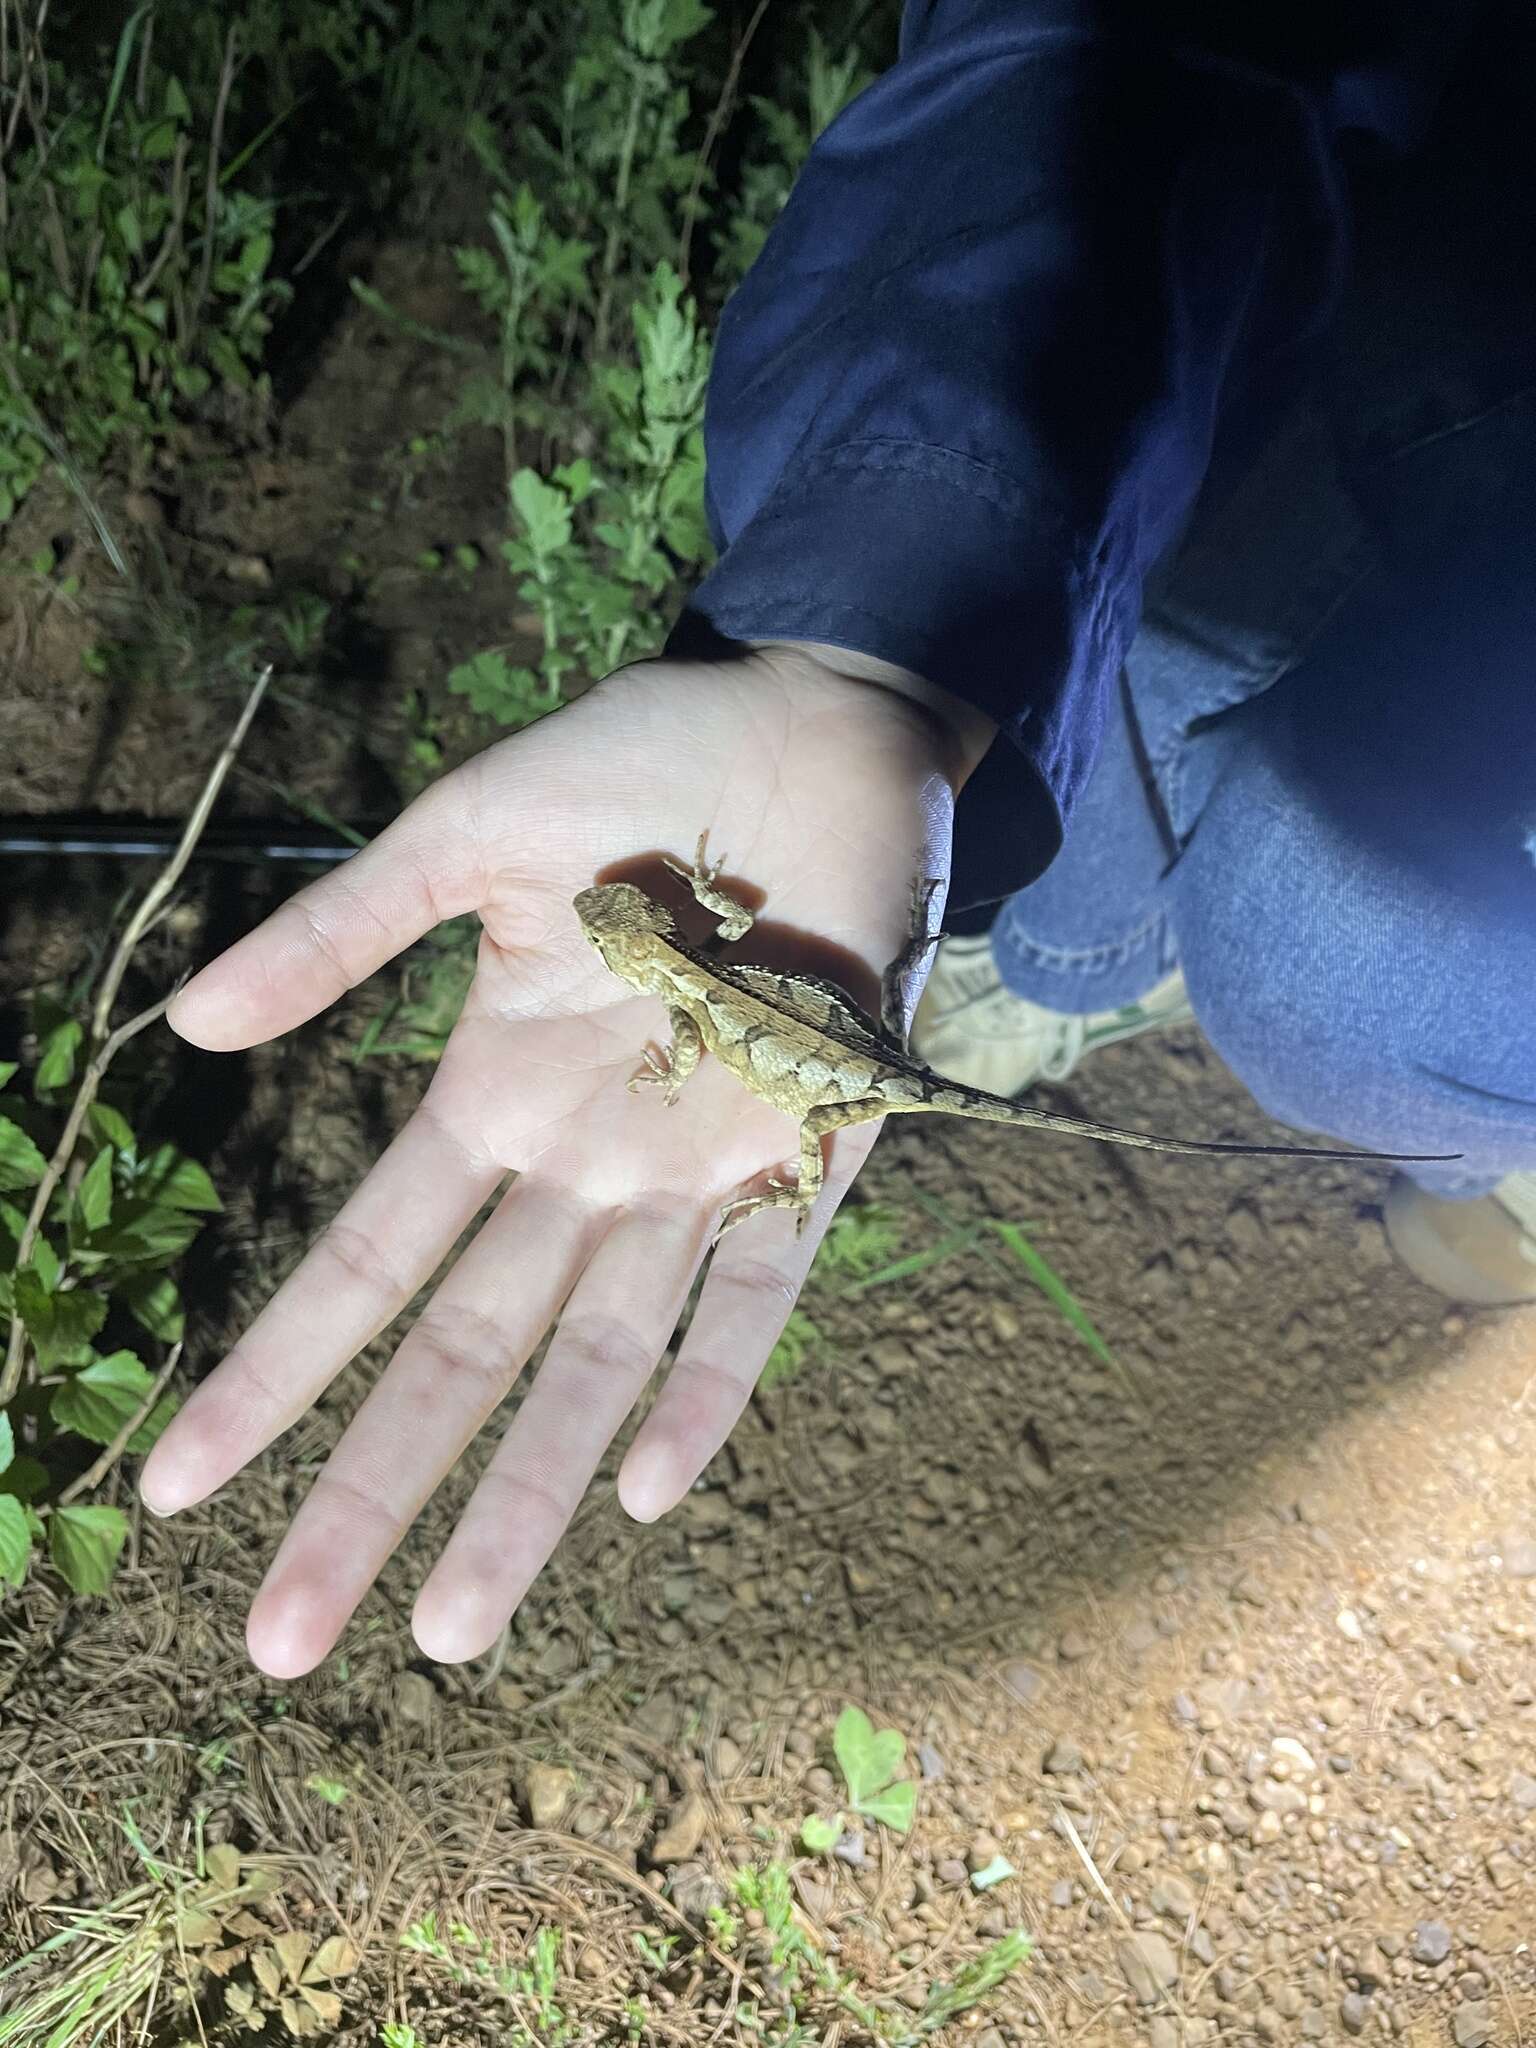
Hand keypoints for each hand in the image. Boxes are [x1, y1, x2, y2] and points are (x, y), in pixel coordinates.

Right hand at [139, 643, 982, 1676]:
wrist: (814, 723)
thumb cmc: (634, 766)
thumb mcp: (466, 842)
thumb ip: (344, 936)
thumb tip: (186, 1031)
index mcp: (495, 1094)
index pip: (366, 1264)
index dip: (273, 1374)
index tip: (175, 1486)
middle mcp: (586, 1163)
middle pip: (467, 1353)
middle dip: (376, 1491)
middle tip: (285, 1645)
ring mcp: (699, 1170)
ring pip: (602, 1359)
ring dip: (530, 1490)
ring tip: (451, 1626)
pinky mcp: (817, 1147)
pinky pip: (763, 1296)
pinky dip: (711, 1386)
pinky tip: (647, 1489)